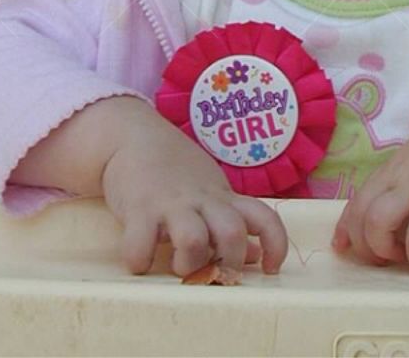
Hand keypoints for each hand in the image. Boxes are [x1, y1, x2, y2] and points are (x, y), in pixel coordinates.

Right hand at [100, 118, 288, 277]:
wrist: (132, 136)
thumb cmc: (174, 169)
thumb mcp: (210, 191)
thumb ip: (230, 221)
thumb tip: (255, 255)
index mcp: (222, 196)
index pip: (263, 216)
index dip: (275, 244)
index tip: (270, 267)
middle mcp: (201, 199)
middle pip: (231, 233)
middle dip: (229, 262)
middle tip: (214, 271)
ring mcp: (170, 203)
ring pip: (193, 240)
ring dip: (189, 263)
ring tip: (178, 266)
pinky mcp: (139, 208)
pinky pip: (141, 244)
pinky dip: (140, 260)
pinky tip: (140, 259)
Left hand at [331, 99, 408, 272]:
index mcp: (399, 161)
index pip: (360, 195)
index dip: (347, 224)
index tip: (344, 245)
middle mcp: (402, 173)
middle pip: (361, 212)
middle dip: (364, 244)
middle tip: (384, 259)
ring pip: (377, 223)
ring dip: (386, 249)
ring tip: (407, 256)